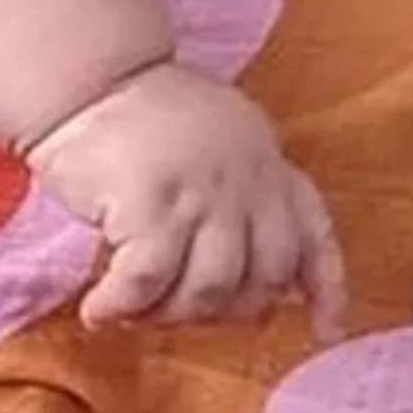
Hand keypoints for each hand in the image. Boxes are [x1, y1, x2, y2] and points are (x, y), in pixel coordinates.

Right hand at [25, 64, 345, 332]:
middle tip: (174, 312)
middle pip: (263, 279)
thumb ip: (247, 200)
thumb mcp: (219, 146)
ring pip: (209, 291)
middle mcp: (248, 179)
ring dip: (169, 316)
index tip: (326, 333)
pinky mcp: (152, 205)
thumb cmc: (141, 121)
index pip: (314, 234)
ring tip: (133, 312)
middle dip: (222, 312)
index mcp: (267, 164)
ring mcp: (203, 193)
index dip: (326, 289)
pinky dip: (119, 307)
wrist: (86, 79)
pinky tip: (98, 310)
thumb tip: (272, 286)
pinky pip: (145, 283)